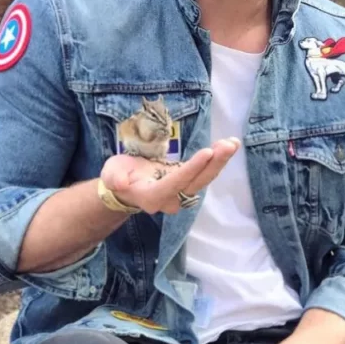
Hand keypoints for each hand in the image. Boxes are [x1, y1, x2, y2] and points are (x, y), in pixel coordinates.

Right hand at [100, 138, 238, 214]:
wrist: (127, 188)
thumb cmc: (119, 176)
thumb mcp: (111, 173)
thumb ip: (114, 178)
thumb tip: (119, 183)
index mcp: (152, 196)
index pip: (176, 183)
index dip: (192, 169)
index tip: (207, 153)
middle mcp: (171, 200)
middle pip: (196, 182)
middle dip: (214, 163)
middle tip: (228, 145)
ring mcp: (182, 194)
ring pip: (204, 179)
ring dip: (220, 161)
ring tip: (232, 143)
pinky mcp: (189, 185)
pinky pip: (205, 174)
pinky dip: (217, 160)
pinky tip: (228, 146)